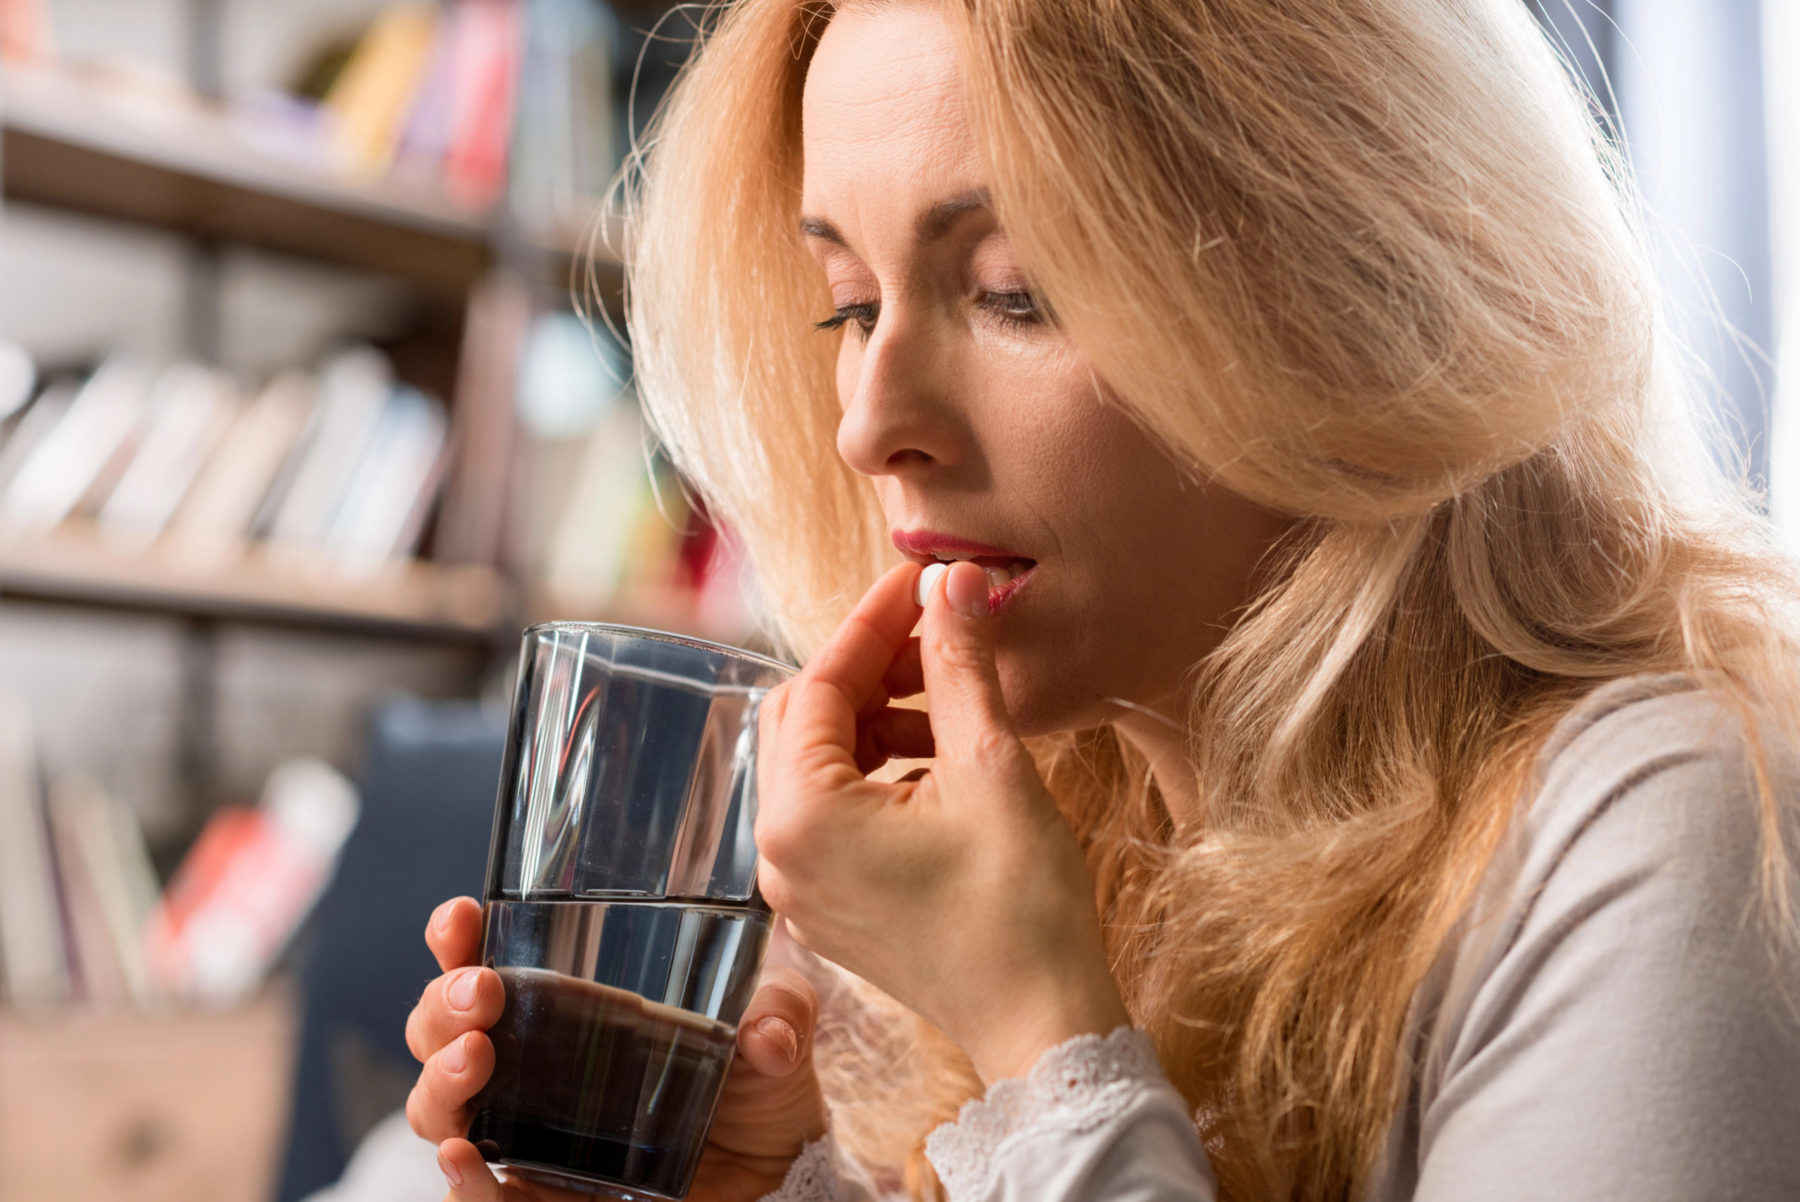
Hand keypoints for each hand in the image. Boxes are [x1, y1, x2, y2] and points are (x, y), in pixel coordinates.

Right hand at [406, 897, 829, 1201]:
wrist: (778, 1170)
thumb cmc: (757, 1080)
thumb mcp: (775, 1025)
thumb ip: (777, 1016)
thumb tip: (769, 1035)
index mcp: (567, 1001)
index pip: (484, 959)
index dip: (457, 938)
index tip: (462, 917)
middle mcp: (530, 1062)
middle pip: (441, 1029)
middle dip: (442, 1004)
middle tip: (481, 992)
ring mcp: (529, 1129)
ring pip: (439, 1107)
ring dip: (440, 1081)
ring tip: (475, 1058)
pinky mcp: (544, 1194)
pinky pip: (482, 1194)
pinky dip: (462, 1181)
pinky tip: (460, 1157)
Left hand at [755, 560, 1129, 1084]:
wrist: (1042, 1023)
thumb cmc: (1019, 907)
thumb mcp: (990, 766)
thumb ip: (959, 664)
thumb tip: (953, 581)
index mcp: (800, 817)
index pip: (818, 685)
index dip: (872, 624)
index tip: (921, 583)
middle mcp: (778, 853)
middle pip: (804, 721)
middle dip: (868, 669)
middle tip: (937, 635)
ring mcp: (800, 886)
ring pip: (819, 765)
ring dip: (876, 719)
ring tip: (949, 699)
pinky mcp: (830, 905)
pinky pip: (833, 812)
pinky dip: (878, 772)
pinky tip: (939, 759)